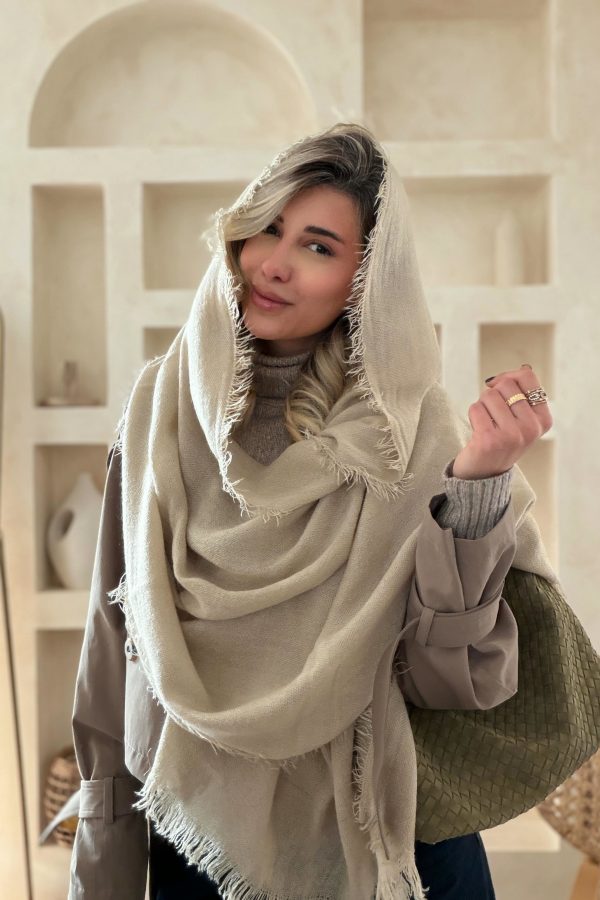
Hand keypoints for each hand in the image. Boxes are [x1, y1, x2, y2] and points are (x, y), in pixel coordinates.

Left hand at [452, 364, 552, 479]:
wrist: (484, 474)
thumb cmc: (500, 438)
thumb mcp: (520, 417)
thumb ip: (522, 392)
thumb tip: (522, 369)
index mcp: (543, 420)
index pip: (527, 376)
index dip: (509, 377)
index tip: (501, 391)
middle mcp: (531, 429)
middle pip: (506, 384)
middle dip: (493, 394)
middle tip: (493, 415)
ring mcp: (512, 436)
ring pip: (489, 395)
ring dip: (482, 406)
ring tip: (486, 424)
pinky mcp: (489, 440)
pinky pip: (475, 407)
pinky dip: (473, 415)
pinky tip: (478, 431)